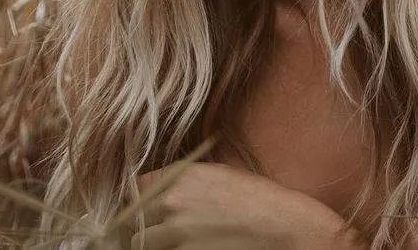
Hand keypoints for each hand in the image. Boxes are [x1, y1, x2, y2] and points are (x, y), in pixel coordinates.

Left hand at [130, 159, 366, 249]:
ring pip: (142, 246)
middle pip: (133, 221)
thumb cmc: (259, 199)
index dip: (140, 202)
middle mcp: (174, 202)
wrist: (285, 227)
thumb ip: (186, 180)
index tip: (145, 212)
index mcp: (182, 176)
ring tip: (173, 245)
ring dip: (153, 246)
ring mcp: (178, 235)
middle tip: (155, 235)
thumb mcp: (221, 175)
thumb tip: (162, 190)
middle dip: (141, 229)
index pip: (137, 188)